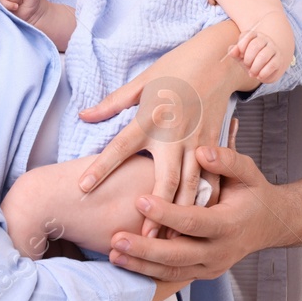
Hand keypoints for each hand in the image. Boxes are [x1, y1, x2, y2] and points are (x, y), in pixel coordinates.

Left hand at [75, 21, 255, 232]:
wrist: (218, 60)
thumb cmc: (175, 69)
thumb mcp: (142, 82)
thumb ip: (112, 103)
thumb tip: (83, 115)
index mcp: (150, 118)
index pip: (120, 146)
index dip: (101, 167)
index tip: (83, 188)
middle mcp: (174, 134)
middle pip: (165, 178)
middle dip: (156, 211)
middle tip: (144, 238)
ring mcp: (198, 141)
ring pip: (193, 185)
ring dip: (181, 214)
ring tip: (170, 240)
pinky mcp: (215, 144)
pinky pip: (211, 177)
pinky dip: (206, 200)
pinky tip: (199, 221)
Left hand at [106, 145, 290, 281]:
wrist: (270, 224)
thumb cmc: (254, 193)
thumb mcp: (248, 171)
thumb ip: (227, 159)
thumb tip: (202, 151)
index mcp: (230, 224)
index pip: (194, 221)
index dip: (166, 213)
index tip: (140, 200)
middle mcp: (220, 251)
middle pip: (178, 255)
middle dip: (145, 249)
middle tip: (115, 238)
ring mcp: (211, 267)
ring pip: (172, 271)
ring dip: (141, 265)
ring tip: (113, 254)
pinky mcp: (202, 273)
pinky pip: (172, 276)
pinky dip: (148, 272)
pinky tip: (125, 263)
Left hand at [228, 28, 290, 83]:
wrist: (266, 70)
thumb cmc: (251, 60)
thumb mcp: (240, 56)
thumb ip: (234, 52)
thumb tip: (232, 51)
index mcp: (254, 36)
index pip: (248, 35)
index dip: (241, 46)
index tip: (240, 55)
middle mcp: (265, 40)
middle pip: (255, 45)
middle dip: (248, 58)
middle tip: (246, 65)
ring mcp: (273, 49)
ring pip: (263, 56)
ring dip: (255, 67)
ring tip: (252, 73)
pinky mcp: (279, 60)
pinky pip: (272, 65)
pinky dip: (263, 73)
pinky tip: (259, 76)